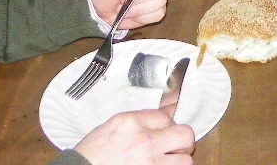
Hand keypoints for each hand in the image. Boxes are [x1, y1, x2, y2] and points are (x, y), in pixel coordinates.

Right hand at [74, 110, 193, 164]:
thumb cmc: (89, 156)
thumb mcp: (110, 128)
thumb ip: (136, 123)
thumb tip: (158, 121)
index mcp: (131, 123)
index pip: (167, 117)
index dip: (167, 126)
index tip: (165, 133)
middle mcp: (144, 141)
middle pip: (185, 135)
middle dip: (182, 142)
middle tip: (175, 147)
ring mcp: (150, 163)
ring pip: (186, 160)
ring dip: (178, 161)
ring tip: (167, 161)